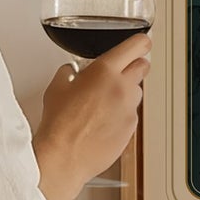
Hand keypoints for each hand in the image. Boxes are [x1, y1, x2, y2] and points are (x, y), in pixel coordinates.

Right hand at [33, 30, 150, 199]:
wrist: (64, 156)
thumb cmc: (59, 124)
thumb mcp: (56, 88)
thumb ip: (69, 73)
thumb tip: (72, 71)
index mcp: (105, 71)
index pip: (136, 46)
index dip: (141, 43)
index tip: (141, 43)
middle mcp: (123, 88)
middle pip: (143, 67)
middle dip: (134, 66)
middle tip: (120, 71)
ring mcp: (129, 110)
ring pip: (137, 92)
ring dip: (126, 92)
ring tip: (104, 102)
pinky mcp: (131, 129)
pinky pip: (132, 114)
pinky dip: (122, 114)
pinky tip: (103, 122)